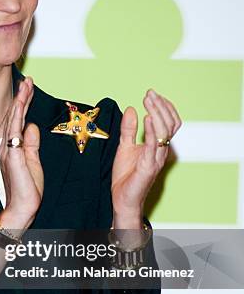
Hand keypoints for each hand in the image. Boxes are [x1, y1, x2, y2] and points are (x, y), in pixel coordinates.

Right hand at [0, 76, 43, 231]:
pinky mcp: (12, 157)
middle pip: (16, 116)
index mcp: (13, 147)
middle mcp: (8, 146)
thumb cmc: (27, 189)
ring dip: (20, 103)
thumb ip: (32, 144)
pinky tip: (21, 108)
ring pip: (14, 120)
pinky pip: (14, 134)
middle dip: (22, 97)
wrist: (21, 208)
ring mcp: (8, 151)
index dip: (25, 103)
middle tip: (27, 80)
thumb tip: (32, 126)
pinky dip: (17, 119)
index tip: (29, 87)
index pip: (20, 120)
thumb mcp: (33, 161)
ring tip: (25, 87)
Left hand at [111, 89, 181, 227]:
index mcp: (158, 146)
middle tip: (150, 94)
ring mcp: (157, 158)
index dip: (163, 107)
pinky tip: (148, 118)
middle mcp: (161, 151)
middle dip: (161, 106)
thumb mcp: (125, 146)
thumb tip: (132, 109)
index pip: (169, 123)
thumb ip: (129, 129)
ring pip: (165, 131)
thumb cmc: (126, 177)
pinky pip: (153, 145)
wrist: (123, 199)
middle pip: (170, 124)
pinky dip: (152, 130)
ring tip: (148, 100)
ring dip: (157, 113)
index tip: (151, 95)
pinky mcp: (148, 166)